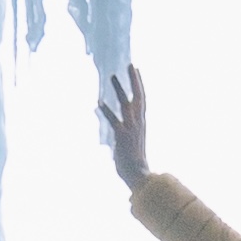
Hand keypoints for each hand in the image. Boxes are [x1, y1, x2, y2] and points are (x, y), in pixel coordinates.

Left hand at [98, 62, 151, 187]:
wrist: (138, 175)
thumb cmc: (134, 160)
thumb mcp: (135, 140)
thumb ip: (131, 128)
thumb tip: (125, 124)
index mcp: (141, 122)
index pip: (142, 98)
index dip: (139, 83)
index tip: (136, 69)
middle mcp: (138, 123)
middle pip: (138, 96)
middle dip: (134, 80)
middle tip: (130, 65)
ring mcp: (131, 129)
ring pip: (126, 104)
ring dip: (119, 89)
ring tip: (111, 76)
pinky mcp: (122, 136)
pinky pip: (114, 121)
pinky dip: (107, 112)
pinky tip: (98, 103)